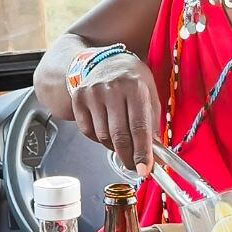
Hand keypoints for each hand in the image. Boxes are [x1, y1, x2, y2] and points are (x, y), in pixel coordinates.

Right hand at [70, 55, 159, 176]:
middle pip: (119, 136)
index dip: (142, 152)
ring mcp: (93, 94)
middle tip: (135, 168)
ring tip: (123, 144)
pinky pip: (88, 132)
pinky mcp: (79, 99)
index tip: (145, 169)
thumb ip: (152, 122)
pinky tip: (107, 132)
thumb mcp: (150, 93)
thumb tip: (153, 153)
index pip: (139, 127)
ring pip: (103, 136)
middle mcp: (112, 89)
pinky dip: (99, 139)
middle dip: (128, 157)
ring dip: (115, 148)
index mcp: (135, 87)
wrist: (104, 61)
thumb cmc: (132, 79)